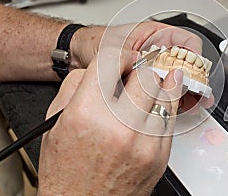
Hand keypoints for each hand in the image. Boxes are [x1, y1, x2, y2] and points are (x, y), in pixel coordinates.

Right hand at [38, 47, 183, 195]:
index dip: (118, 54)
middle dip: (139, 69)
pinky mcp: (160, 155)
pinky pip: (171, 116)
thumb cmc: (67, 172)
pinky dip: (162, 107)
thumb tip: (98, 69)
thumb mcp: (55, 122)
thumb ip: (75, 85)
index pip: (113, 60)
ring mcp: (144, 142)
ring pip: (166, 91)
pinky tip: (150, 109)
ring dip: (155, 86)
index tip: (122, 59)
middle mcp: (119, 127)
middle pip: (146, 73)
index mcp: (87, 114)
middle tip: (133, 74)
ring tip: (145, 89)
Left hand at [100, 21, 213, 109]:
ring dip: (187, 90)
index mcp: (155, 35)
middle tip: (202, 93)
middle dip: (196, 78)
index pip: (186, 41)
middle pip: (186, 63)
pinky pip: (164, 90)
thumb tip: (149, 70)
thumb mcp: (113, 46)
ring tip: (195, 102)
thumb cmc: (94, 43)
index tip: (196, 70)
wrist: (77, 56)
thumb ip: (131, 56)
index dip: (195, 56)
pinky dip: (172, 98)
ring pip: (177, 78)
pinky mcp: (146, 83)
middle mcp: (157, 51)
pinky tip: (178, 106)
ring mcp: (153, 68)